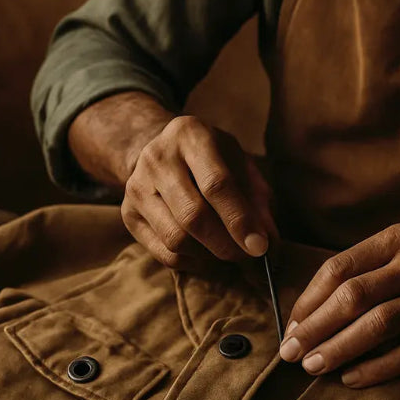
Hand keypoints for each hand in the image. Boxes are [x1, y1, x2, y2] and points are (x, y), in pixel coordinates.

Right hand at [121, 115, 277, 269]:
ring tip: (229, 252)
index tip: (260, 247)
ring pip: (176, 239)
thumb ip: (259, 202)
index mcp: (191, 136)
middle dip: (226, 244)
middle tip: (248, 256)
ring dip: (210, 256)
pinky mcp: (129, 214)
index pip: (216, 184)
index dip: (240, 220)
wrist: (164, 153)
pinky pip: (165, 254)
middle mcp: (157, 158)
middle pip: (192, 216)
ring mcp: (137, 186)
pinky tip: (208, 255)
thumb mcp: (241, 167)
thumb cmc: (214, 162)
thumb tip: (270, 245)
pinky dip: (194, 263)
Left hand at [279, 223, 399, 386]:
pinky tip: (350, 378)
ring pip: (377, 326)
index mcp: (398, 239)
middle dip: (315, 328)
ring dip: (339, 349)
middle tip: (291, 352)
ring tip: (312, 367)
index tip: (291, 325)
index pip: (339, 268)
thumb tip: (306, 314)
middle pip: (353, 297)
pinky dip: (375, 368)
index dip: (309, 300)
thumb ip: (360, 271)